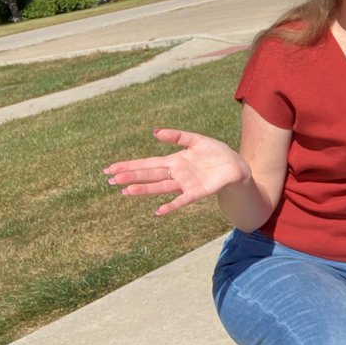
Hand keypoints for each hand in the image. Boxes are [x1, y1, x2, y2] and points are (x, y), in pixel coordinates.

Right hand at [103, 128, 248, 215]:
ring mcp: (185, 184)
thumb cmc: (216, 153)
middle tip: (110, 179)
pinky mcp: (198, 191)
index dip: (129, 166)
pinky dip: (171, 205)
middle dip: (130, 176)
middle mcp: (176, 174)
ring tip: (126, 191)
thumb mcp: (196, 140)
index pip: (147, 163)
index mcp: (174, 161)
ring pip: (161, 187)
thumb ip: (177, 136)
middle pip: (149, 175)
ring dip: (144, 189)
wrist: (236, 166)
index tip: (109, 168)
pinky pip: (182, 199)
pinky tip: (159, 211)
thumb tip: (154, 133)